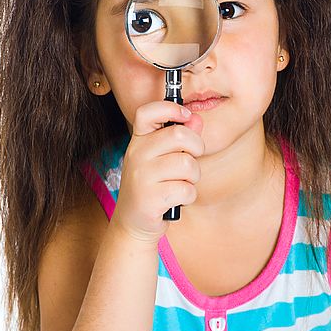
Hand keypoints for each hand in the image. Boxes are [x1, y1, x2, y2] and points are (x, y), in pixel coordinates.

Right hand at [111, 101, 203, 245]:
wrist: (133, 222)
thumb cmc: (153, 185)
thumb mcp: (162, 157)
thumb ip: (181, 137)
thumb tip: (196, 119)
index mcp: (139, 140)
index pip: (147, 112)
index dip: (170, 107)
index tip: (185, 115)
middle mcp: (136, 154)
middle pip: (179, 135)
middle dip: (196, 147)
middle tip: (192, 158)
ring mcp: (141, 177)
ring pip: (187, 164)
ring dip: (193, 176)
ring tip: (182, 182)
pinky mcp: (149, 199)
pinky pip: (186, 189)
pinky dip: (189, 195)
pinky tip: (177, 199)